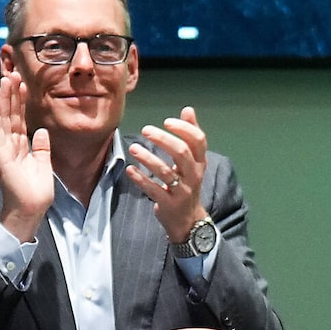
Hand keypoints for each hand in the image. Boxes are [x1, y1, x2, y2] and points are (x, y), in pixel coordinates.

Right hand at [0, 67, 55, 241]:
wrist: (30, 210)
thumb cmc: (35, 191)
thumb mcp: (43, 164)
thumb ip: (41, 147)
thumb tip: (41, 131)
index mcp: (20, 146)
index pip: (19, 119)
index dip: (20, 102)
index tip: (23, 84)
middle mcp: (9, 145)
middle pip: (10, 115)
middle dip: (11, 95)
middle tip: (13, 74)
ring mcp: (4, 150)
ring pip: (2, 119)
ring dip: (3, 99)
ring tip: (5, 80)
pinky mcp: (1, 156)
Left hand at [127, 107, 210, 244]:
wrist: (188, 220)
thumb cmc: (187, 184)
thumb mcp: (193, 162)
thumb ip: (190, 136)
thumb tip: (188, 109)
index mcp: (200, 162)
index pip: (198, 140)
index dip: (183, 128)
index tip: (166, 121)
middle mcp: (194, 175)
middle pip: (182, 153)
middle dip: (163, 139)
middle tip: (146, 130)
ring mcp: (182, 191)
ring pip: (165, 171)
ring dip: (147, 158)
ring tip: (133, 148)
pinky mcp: (168, 204)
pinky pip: (153, 189)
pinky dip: (140, 178)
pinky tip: (130, 169)